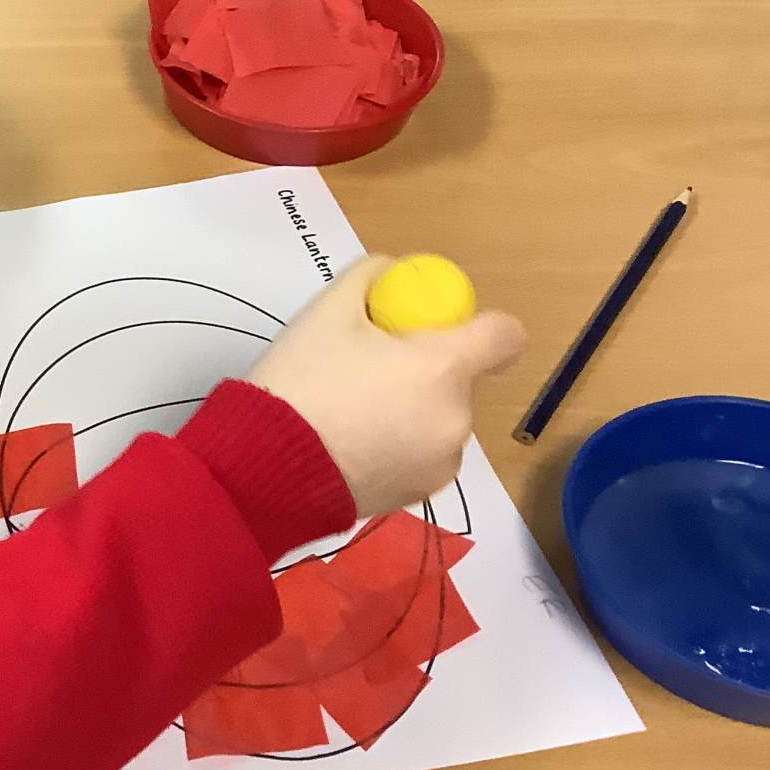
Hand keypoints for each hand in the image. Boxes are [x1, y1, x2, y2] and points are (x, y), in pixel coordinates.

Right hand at [246, 256, 525, 516]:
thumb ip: (370, 277)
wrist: (265, 466)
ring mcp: (442, 461)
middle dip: (422, 371)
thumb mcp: (327, 311)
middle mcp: (458, 417)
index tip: (430, 332)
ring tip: (350, 415)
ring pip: (439, 418)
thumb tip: (390, 275)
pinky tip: (350, 446)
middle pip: (458, 379)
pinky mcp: (422, 493)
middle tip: (363, 372)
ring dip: (411, 410)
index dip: (476, 327)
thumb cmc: (302, 381)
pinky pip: (422, 455)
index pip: (505, 336)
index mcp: (444, 368)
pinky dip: (398, 446)